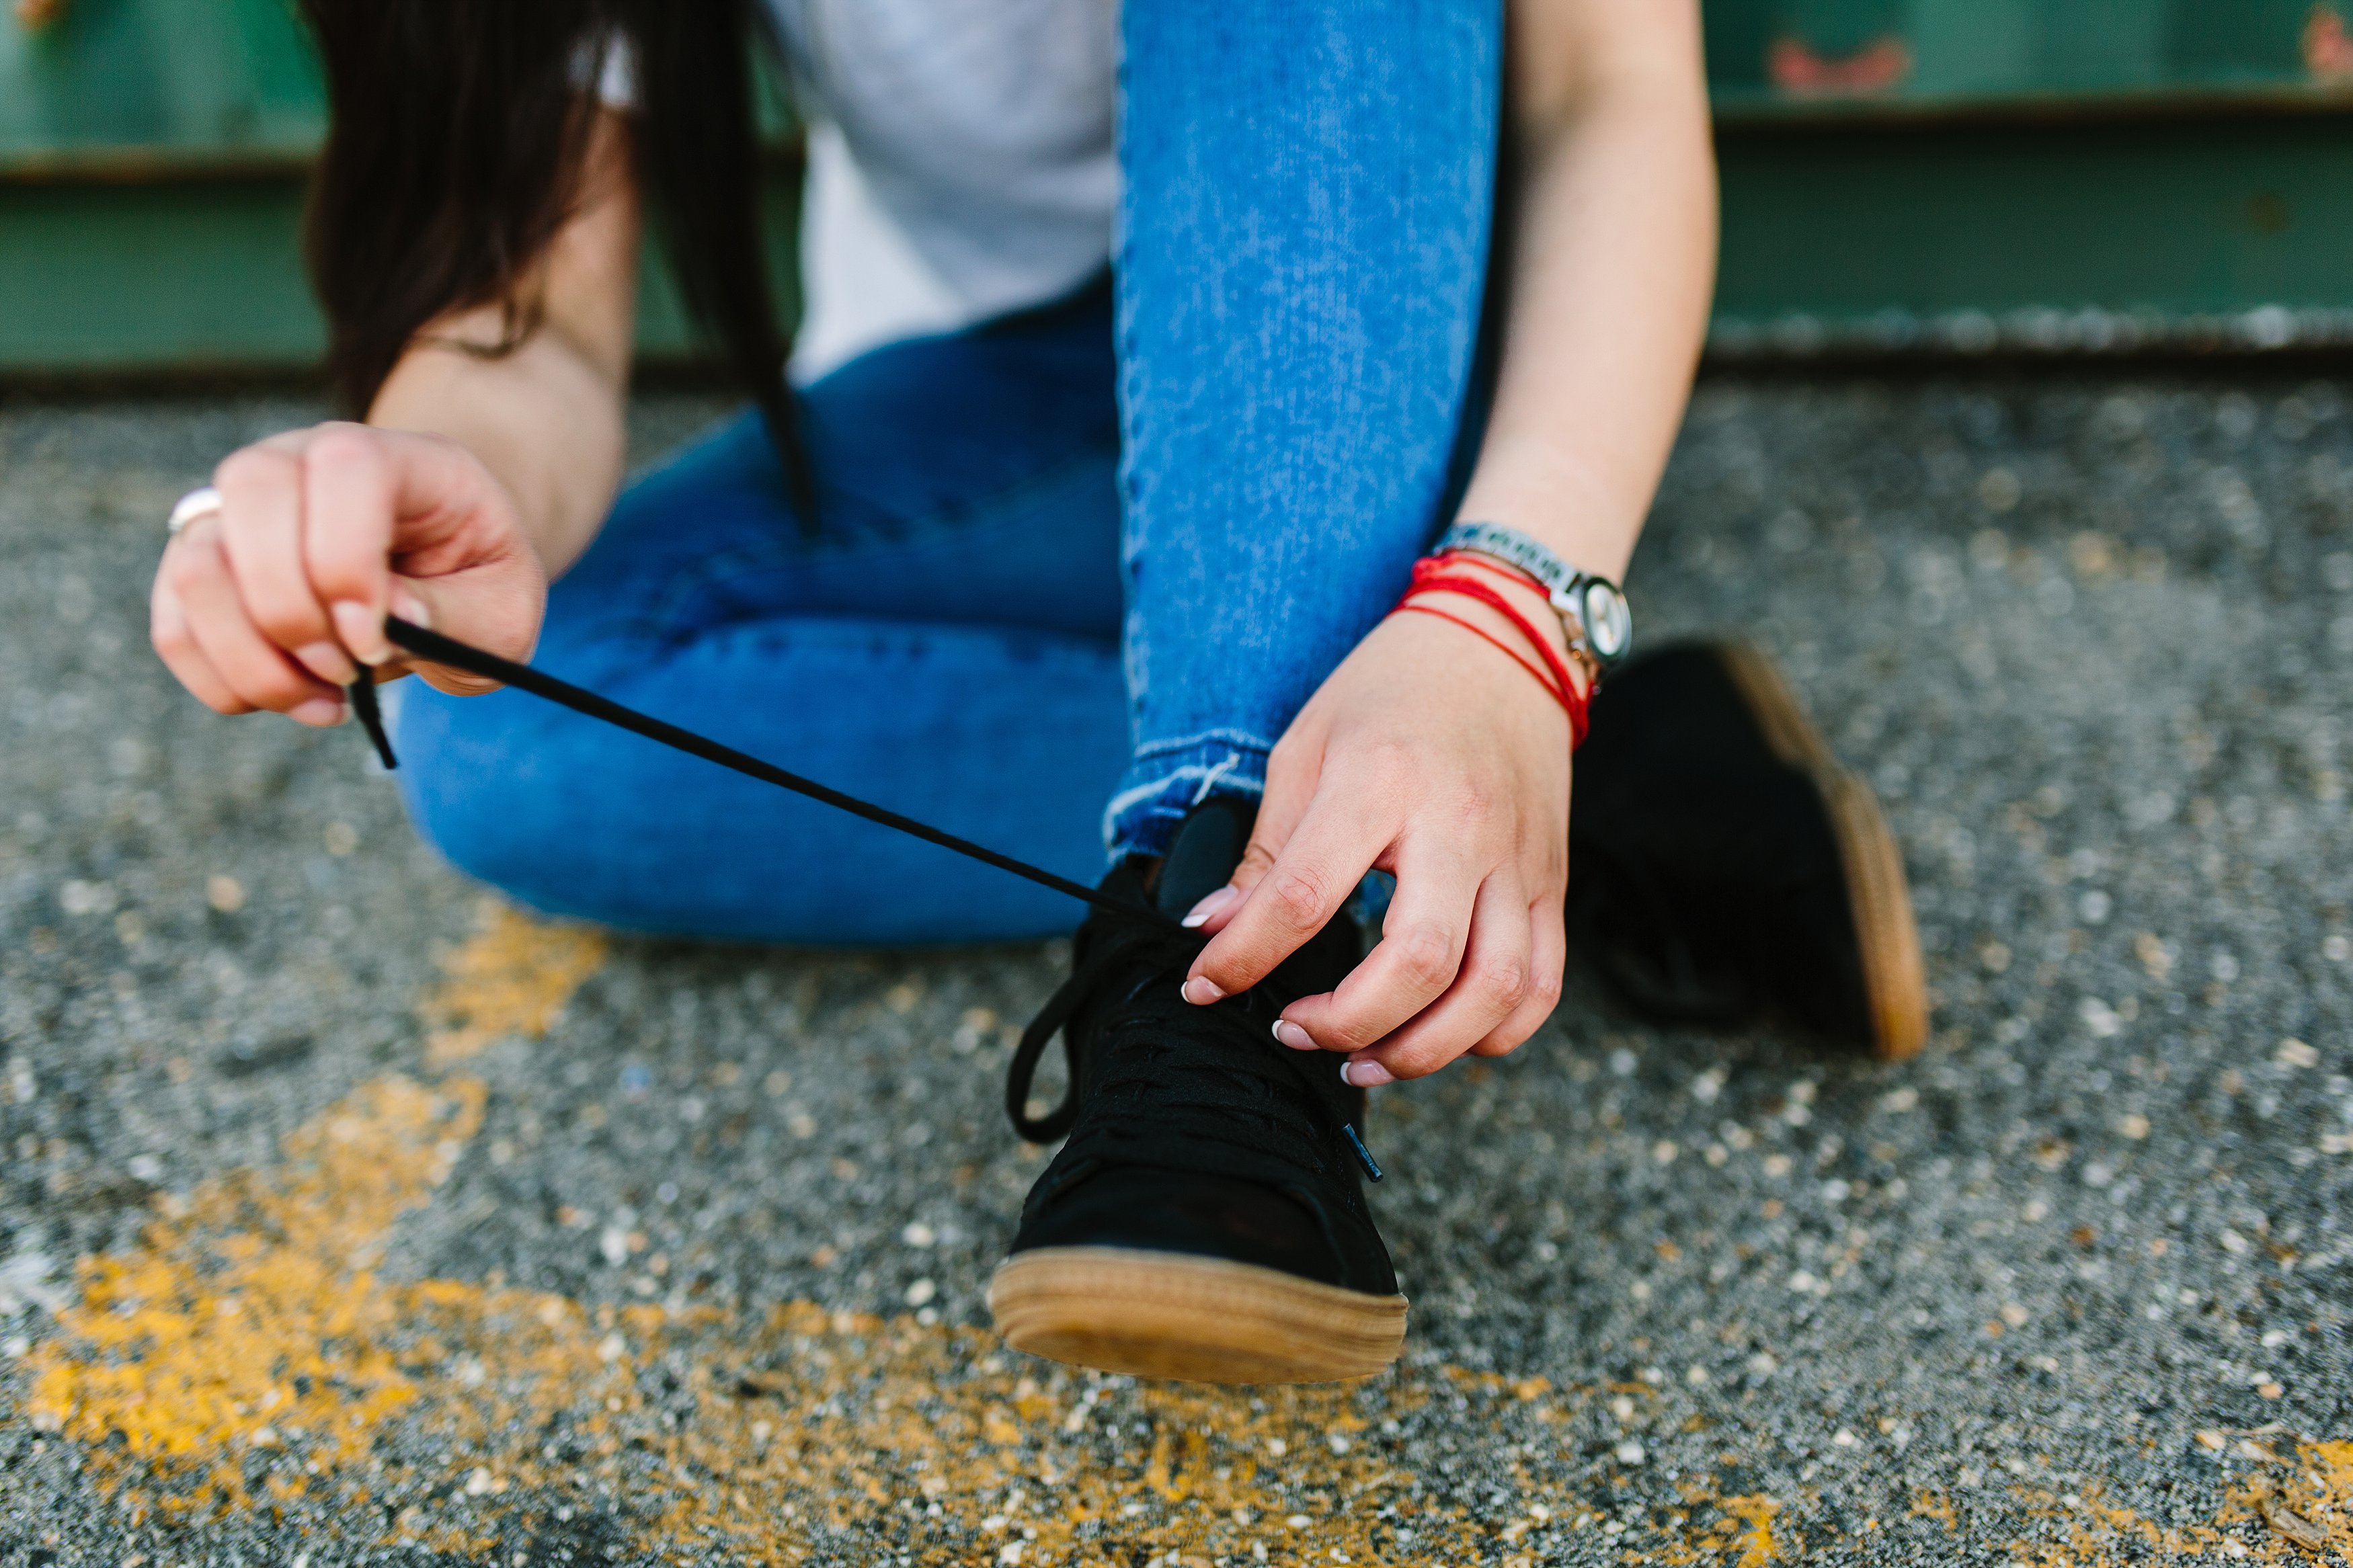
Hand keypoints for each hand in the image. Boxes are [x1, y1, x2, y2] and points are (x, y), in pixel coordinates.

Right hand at [151, 422, 546, 724]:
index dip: (347, 561)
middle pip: (249, 504)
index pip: (343, 468)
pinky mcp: (202, 565)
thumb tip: (383, 622)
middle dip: (294, 616)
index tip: (376, 638)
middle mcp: (299, 460)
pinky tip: (294, 698)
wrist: (443, 567)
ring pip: (196, 571)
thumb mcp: (503, 608)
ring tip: (328, 696)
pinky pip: (175, 626)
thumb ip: (454, 615)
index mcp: (395, 456)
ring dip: (255, 660)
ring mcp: (239, 508)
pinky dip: (225, 681)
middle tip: (351, 669)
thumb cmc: (476, 581)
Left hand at [1181, 598, 1573, 1083]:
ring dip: (1423, 1049)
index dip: (1243, 956)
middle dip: (1346, 1021)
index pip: (1307, 895)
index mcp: (1382, 781)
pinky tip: (1439, 1037)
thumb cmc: (1390, 692)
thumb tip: (1213, 931)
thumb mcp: (1305, 749)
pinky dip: (1495, 1033)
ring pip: (1495, 991)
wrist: (1501, 643)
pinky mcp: (1551, 881)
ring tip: (1362, 1057)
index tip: (1204, 984)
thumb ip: (1265, 851)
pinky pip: (1541, 984)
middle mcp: (1460, 825)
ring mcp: (1518, 860)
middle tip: (1294, 1030)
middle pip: (1420, 962)